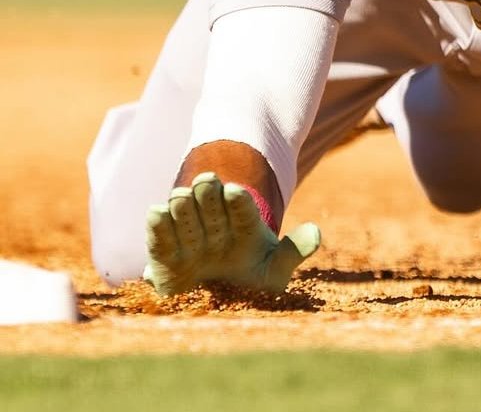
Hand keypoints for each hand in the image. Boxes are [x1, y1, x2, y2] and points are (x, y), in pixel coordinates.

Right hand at [143, 172, 320, 296]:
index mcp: (245, 226)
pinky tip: (156, 211)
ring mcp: (189, 238)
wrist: (219, 308)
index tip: (233, 190)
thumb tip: (316, 234)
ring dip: (184, 205)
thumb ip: (292, 252)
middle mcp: (215, 226)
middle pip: (211, 205)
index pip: (243, 210)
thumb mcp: (274, 271)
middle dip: (209, 194)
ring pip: (185, 214)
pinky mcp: (164, 257)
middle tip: (206, 181)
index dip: (239, 200)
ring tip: (182, 196)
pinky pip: (160, 238)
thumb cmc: (252, 284)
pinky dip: (158, 225)